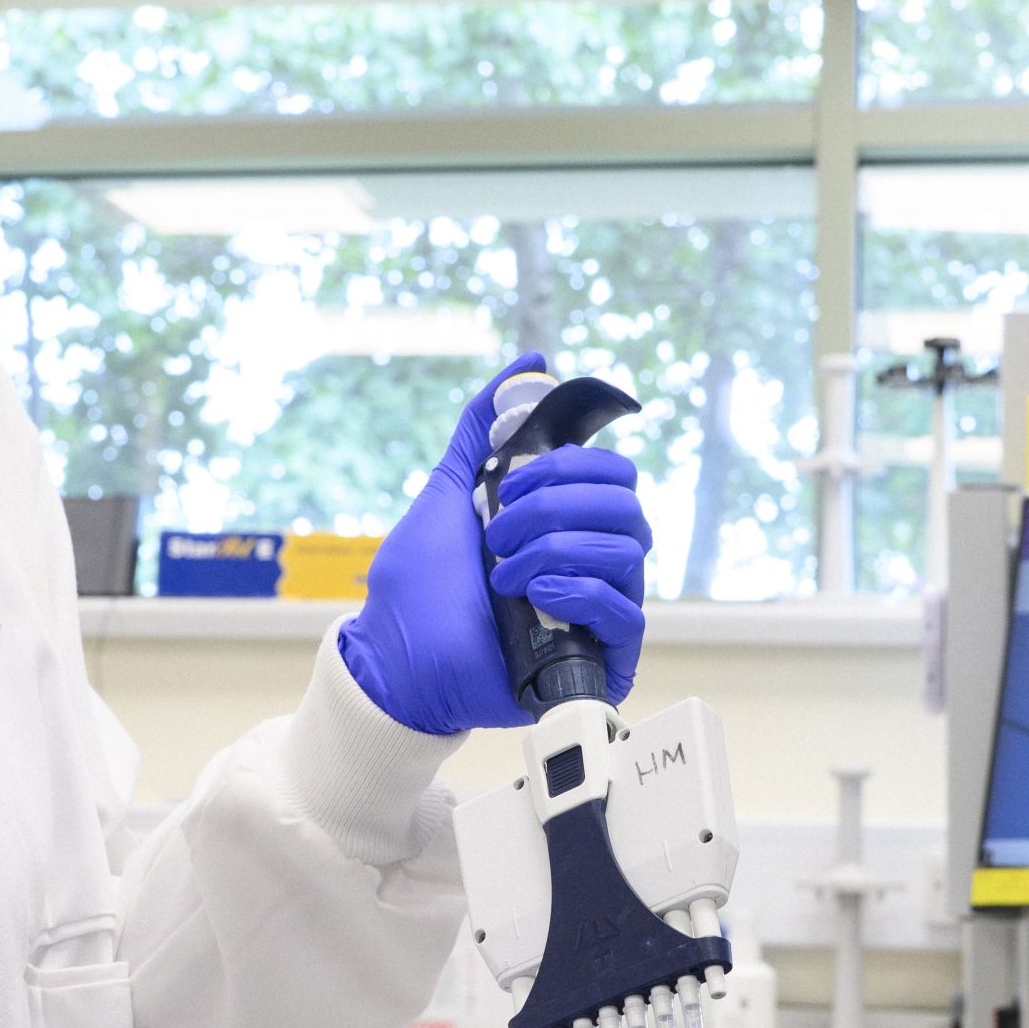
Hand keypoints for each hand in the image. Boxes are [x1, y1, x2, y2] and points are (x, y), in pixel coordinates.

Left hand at [334, 352, 653, 735]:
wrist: (398, 662)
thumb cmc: (418, 588)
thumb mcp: (447, 489)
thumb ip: (484, 427)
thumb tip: (530, 364)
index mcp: (564, 524)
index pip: (613, 474)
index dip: (567, 468)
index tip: (510, 484)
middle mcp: (589, 562)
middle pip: (629, 505)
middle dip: (558, 506)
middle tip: (501, 530)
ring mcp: (597, 610)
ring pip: (630, 550)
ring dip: (556, 550)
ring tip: (503, 575)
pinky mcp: (602, 658)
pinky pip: (628, 611)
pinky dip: (578, 591)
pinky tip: (534, 597)